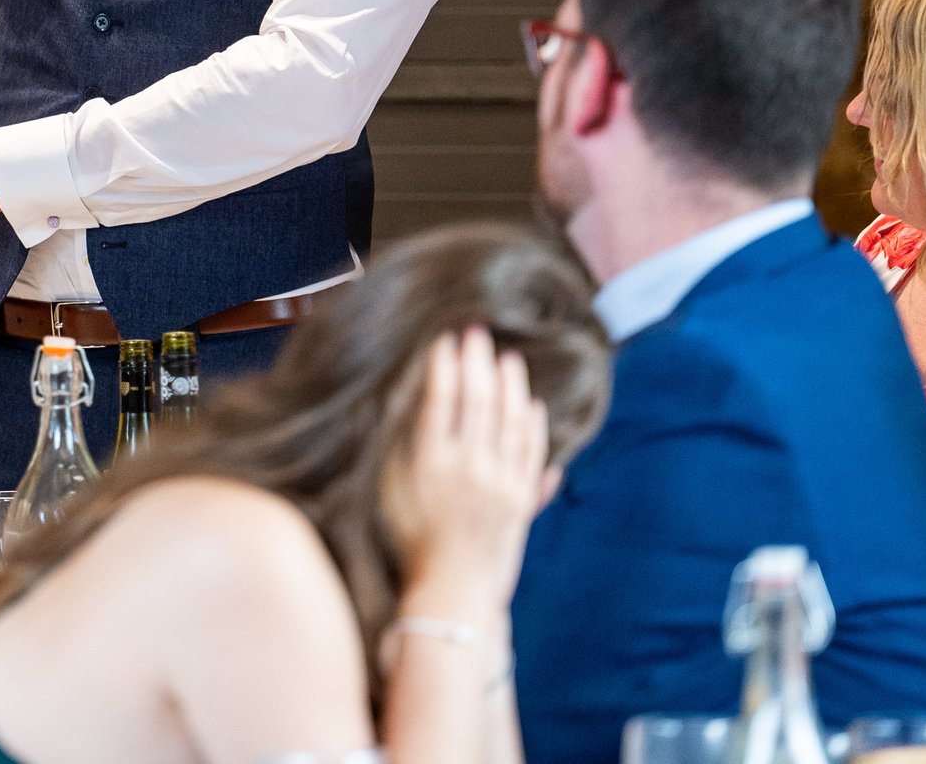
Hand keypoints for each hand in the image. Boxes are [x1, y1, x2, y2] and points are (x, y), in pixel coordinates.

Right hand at [390, 327, 550, 619]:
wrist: (453, 593)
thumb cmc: (410, 542)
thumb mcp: (391, 492)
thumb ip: (402, 449)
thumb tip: (411, 401)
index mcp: (430, 465)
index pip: (440, 400)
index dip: (443, 366)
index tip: (444, 338)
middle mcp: (469, 470)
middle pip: (478, 402)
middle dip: (477, 362)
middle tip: (476, 332)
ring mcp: (500, 485)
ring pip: (511, 422)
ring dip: (510, 385)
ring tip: (508, 357)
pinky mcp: (523, 501)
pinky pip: (533, 453)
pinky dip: (534, 425)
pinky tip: (532, 404)